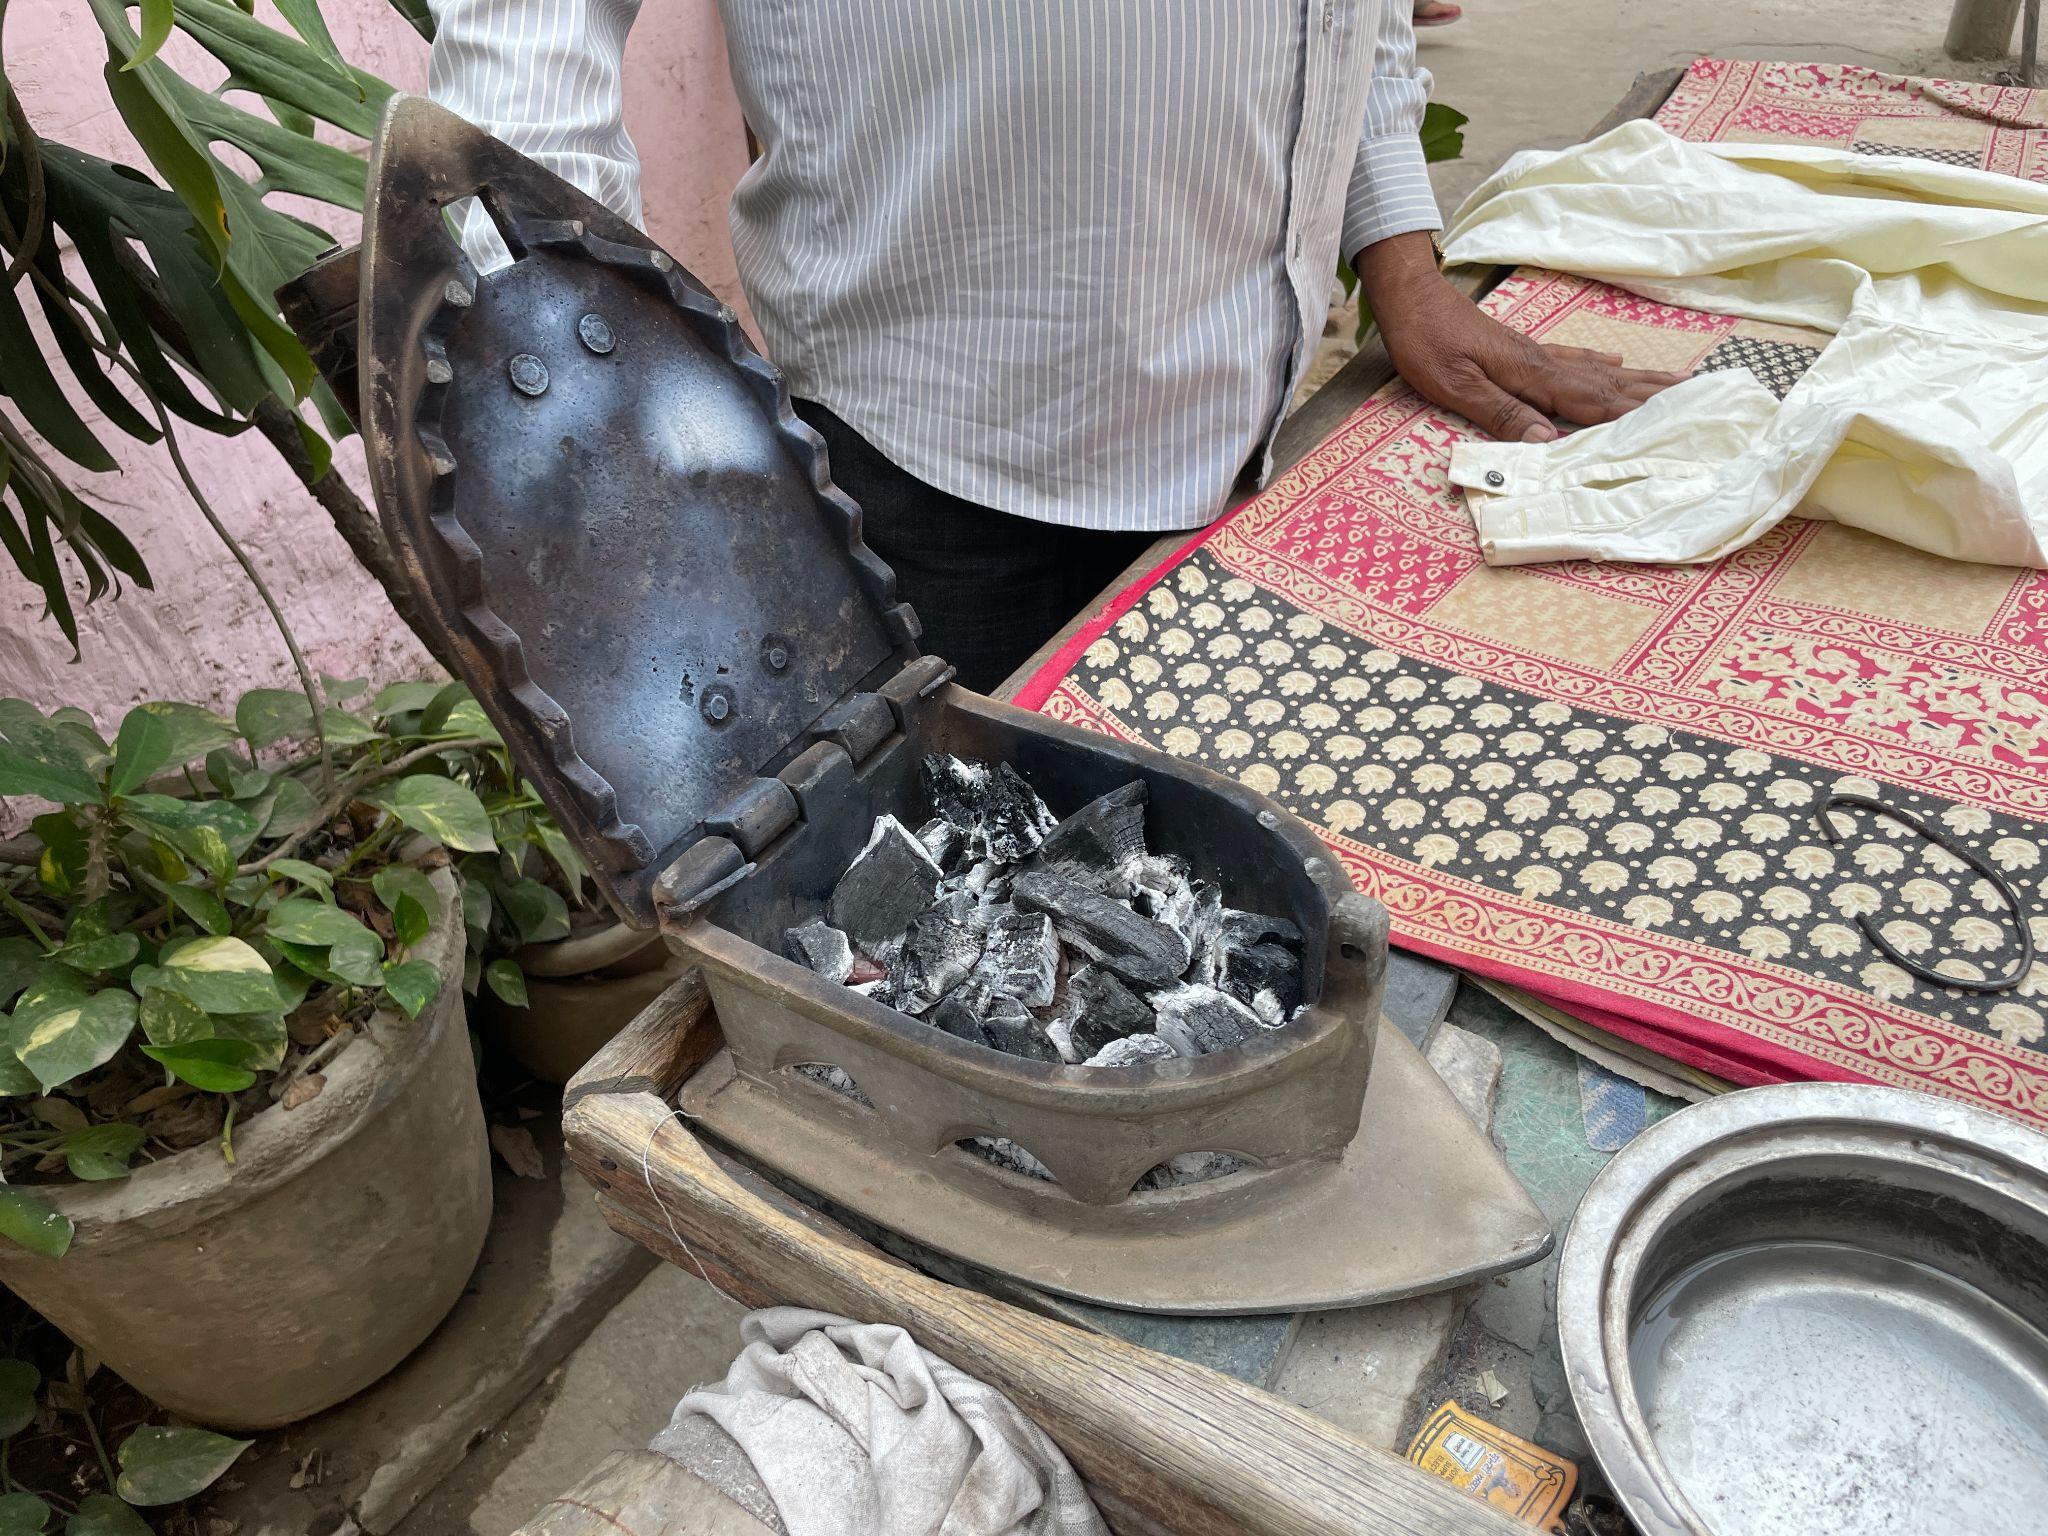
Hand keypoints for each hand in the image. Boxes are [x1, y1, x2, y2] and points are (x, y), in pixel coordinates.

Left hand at [1355, 231, 1684, 442]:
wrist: (1408, 295)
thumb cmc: (1425, 341)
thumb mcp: (1454, 384)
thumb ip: (1501, 413)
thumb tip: (1548, 441)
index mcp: (1531, 373)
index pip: (1592, 401)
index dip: (1633, 417)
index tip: (1676, 427)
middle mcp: (1543, 361)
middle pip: (1609, 383)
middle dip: (1654, 397)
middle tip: (1701, 405)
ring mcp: (1535, 352)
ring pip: (1599, 369)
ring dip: (1639, 379)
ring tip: (1678, 385)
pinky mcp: (1522, 348)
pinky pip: (1576, 357)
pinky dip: (1603, 362)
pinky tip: (1619, 360)